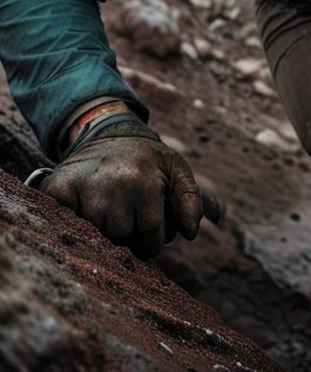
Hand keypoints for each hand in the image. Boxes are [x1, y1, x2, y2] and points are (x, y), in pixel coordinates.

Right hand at [42, 129, 202, 257]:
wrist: (108, 132)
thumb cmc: (147, 159)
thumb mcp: (176, 171)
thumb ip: (191, 201)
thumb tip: (191, 234)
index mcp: (144, 183)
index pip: (151, 237)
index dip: (153, 239)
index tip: (150, 228)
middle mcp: (112, 186)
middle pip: (122, 239)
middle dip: (129, 234)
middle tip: (128, 211)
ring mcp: (83, 189)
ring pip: (96, 237)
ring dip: (103, 230)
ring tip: (109, 206)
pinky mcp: (57, 190)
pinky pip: (65, 225)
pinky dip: (72, 222)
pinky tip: (83, 207)